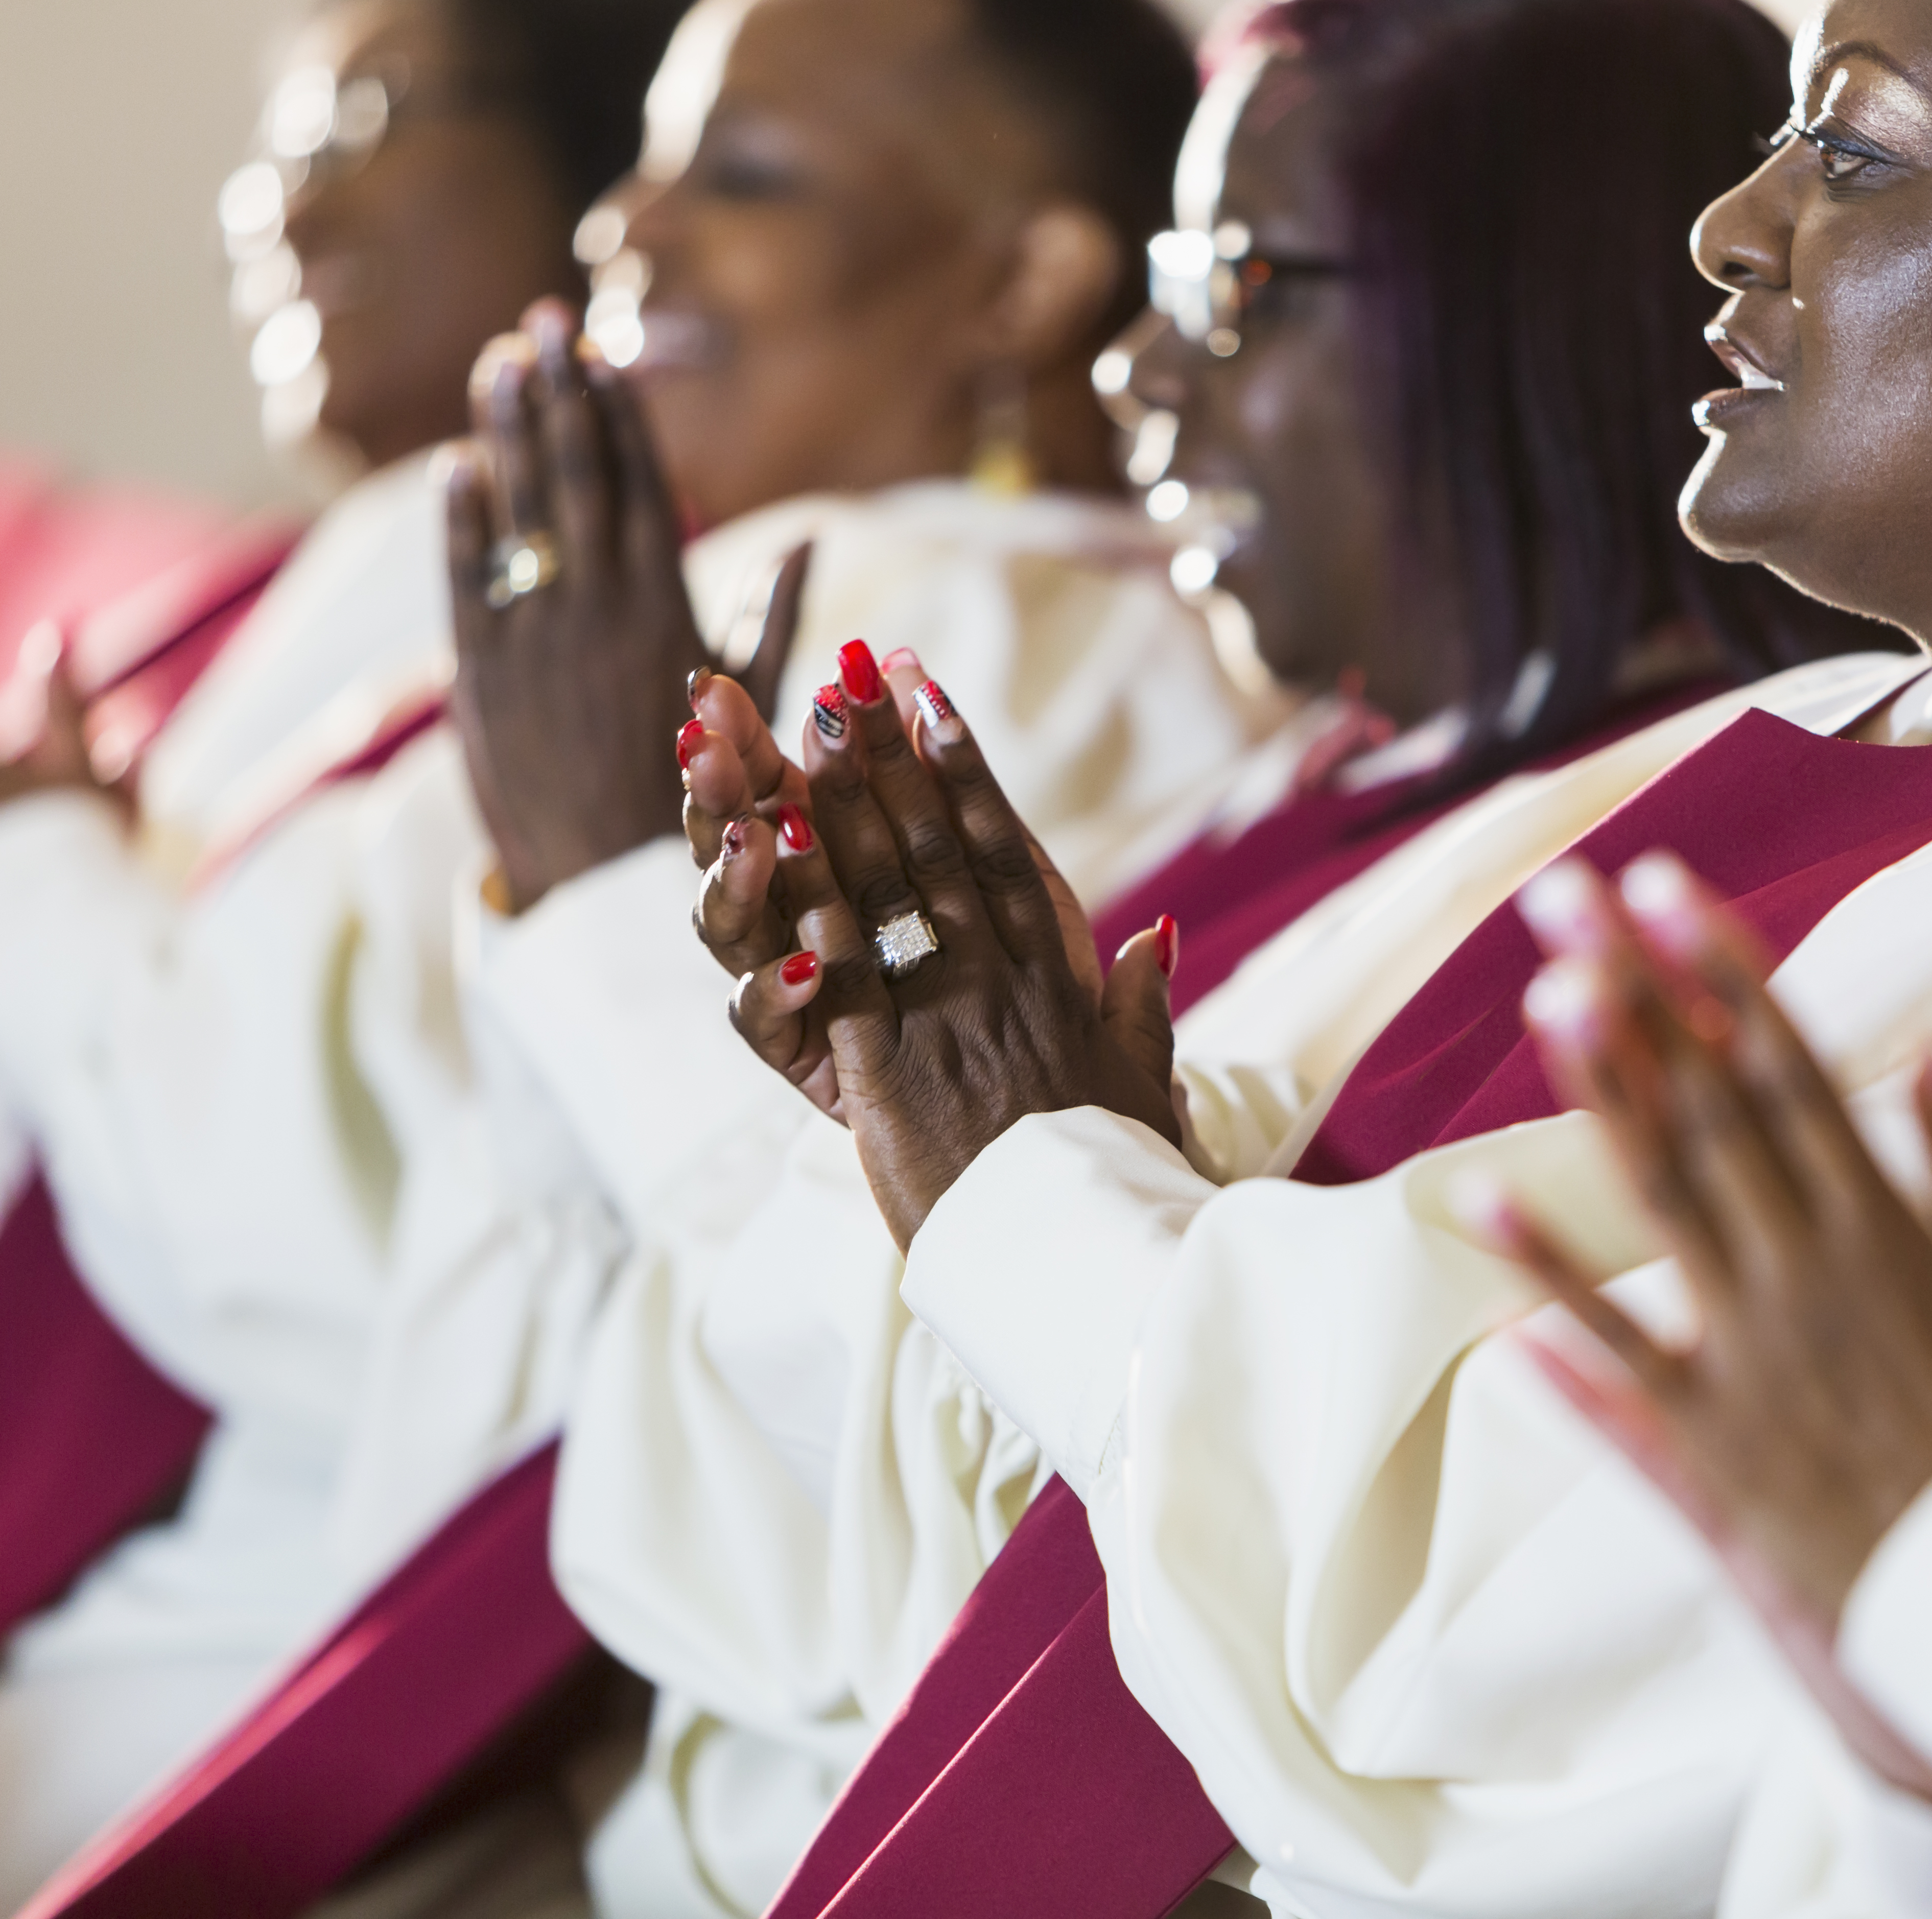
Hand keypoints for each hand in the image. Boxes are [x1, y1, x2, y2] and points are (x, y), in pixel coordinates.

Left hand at [444, 298, 797, 912]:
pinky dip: (461, 516)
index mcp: (666, 607)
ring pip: (517, 508)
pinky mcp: (478, 671)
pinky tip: (459, 464)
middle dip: (557, 393)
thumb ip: (768, 613)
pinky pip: (465, 575)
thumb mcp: (747, 701)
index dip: (616, 413)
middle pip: (574, 475)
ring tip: (498, 363)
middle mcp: (600, 608)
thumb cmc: (692, 795)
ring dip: (505, 429)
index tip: (599, 353)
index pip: (638, 484)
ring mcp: (534, 635)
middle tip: (540, 324)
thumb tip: (806, 537)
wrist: (607, 884)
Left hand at [681, 641, 1178, 1248]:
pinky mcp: (892, 1077)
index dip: (964, 766)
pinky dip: (811, 907)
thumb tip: (1154, 941)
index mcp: (1052, 979)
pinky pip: (847, 978)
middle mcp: (1001, 983)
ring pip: (888, 893)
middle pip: (937, 847)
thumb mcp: (1144, 1082)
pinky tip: (777, 849)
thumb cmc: (1120, 1176)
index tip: (932, 692)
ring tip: (805, 723)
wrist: (1096, 1262)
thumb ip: (1140, 1005)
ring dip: (842, 802)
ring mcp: (947, 1023)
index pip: (1003, 850)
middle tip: (848, 669)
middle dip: (889, 753)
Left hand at [1465, 852, 1931, 1787]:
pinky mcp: (1718, 1448)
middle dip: (1637, 991)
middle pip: (1710, 1105)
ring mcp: (1759, 1359)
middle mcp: (1817, 1274)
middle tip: (1565, 896)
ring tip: (1536, 995)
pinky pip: (1616, 1355)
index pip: (1793, 1068)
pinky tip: (1478, 1202)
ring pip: (1662, 1200)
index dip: (1723, 970)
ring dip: (1596, 1092)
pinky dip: (1547, 1281)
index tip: (1669, 884)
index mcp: (1898, 1232)